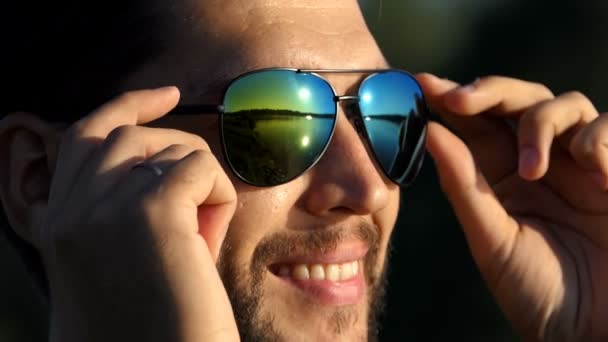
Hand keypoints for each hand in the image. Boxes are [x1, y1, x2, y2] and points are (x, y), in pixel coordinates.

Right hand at [41, 87, 238, 341]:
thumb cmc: (153, 325)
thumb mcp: (117, 263)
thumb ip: (121, 212)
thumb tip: (168, 166)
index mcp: (57, 223)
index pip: (82, 138)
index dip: (126, 109)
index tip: (167, 96)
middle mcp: (71, 210)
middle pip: (123, 131)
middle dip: (165, 132)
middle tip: (192, 149)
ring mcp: (105, 208)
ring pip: (168, 146)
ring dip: (198, 178)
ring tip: (203, 230)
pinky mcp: (150, 213)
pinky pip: (199, 167)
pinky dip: (218, 193)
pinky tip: (211, 236)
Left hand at [418, 74, 607, 340]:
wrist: (593, 330)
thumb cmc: (538, 291)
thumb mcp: (492, 238)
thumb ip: (465, 184)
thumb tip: (430, 132)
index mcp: (500, 177)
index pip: (475, 124)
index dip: (450, 99)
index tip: (420, 83)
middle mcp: (538, 162)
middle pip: (517, 99)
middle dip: (487, 91)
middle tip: (459, 99)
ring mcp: (580, 163)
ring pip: (563, 104)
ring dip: (542, 125)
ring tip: (535, 171)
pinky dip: (599, 140)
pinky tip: (596, 176)